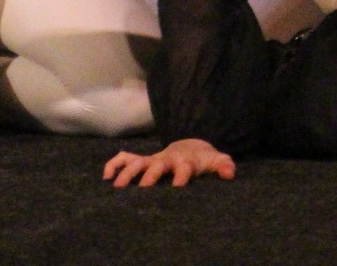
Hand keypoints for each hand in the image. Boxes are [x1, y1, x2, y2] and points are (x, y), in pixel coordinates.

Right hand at [104, 138, 235, 188]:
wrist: (190, 146)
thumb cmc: (202, 159)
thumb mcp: (214, 160)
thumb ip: (223, 165)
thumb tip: (230, 173)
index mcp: (185, 161)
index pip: (184, 167)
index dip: (182, 176)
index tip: (178, 188)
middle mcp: (167, 159)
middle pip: (157, 165)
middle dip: (150, 175)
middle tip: (142, 190)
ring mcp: (153, 158)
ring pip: (137, 161)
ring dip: (127, 172)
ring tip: (116, 186)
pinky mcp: (143, 159)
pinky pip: (125, 157)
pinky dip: (115, 163)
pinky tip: (106, 176)